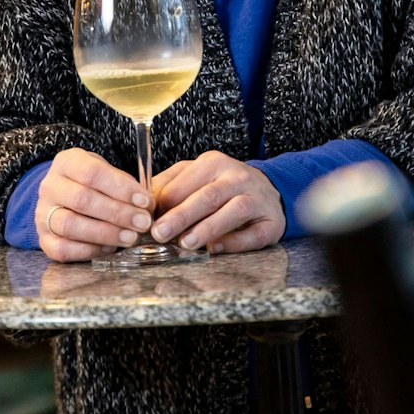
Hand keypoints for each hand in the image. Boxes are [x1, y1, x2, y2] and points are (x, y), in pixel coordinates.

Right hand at [35, 148, 155, 262]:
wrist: (64, 199)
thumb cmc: (93, 185)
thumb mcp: (106, 173)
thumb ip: (123, 186)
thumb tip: (146, 206)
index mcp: (66, 163)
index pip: (92, 172)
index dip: (121, 187)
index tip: (145, 201)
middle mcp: (49, 187)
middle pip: (82, 200)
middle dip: (118, 213)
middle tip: (143, 222)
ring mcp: (42, 214)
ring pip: (70, 225)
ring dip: (105, 233)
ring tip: (130, 237)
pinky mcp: (43, 239)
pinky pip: (62, 249)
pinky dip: (89, 250)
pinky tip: (110, 248)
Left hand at [150, 151, 284, 253]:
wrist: (269, 190)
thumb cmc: (223, 186)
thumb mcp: (196, 176)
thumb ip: (170, 186)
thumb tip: (142, 205)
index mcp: (212, 163)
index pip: (183, 184)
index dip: (162, 204)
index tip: (145, 221)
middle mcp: (236, 178)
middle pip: (207, 196)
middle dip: (181, 216)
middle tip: (159, 233)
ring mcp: (257, 199)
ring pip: (233, 211)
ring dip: (208, 228)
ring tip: (186, 243)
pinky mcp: (270, 222)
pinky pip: (254, 234)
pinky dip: (235, 242)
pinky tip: (216, 249)